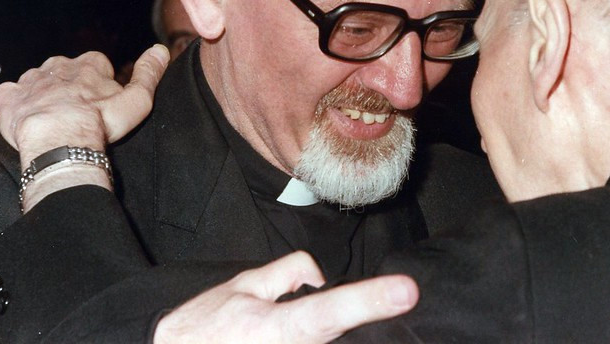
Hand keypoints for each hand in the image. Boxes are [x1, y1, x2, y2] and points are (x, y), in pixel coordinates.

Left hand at [0, 45, 168, 166]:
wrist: (61, 140)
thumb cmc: (101, 122)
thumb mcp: (138, 99)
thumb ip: (150, 73)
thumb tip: (161, 50)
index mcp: (90, 64)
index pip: (97, 64)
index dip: (100, 83)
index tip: (101, 101)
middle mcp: (59, 66)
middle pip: (66, 70)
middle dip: (70, 85)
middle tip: (78, 111)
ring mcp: (31, 81)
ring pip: (38, 81)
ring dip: (44, 94)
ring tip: (54, 117)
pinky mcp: (8, 98)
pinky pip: (9, 94)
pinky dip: (16, 103)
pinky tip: (27, 116)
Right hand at [154, 251, 417, 343]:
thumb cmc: (203, 326)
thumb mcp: (242, 285)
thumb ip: (289, 274)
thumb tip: (322, 278)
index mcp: (276, 328)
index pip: (330, 310)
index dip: (369, 300)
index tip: (406, 291)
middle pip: (337, 337)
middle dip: (352, 315)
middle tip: (334, 306)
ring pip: (327, 343)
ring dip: (323, 332)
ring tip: (266, 325)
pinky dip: (306, 338)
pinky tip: (269, 331)